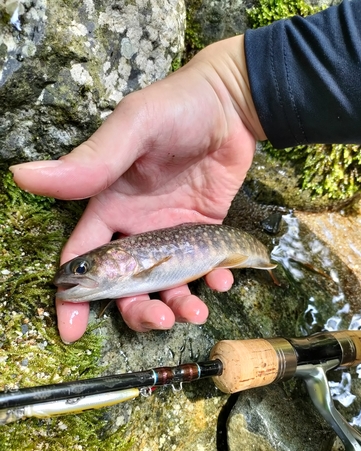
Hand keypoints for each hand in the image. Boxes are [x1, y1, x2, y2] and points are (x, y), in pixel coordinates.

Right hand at [10, 35, 265, 342]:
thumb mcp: (133, 130)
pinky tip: (222, 280)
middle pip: (128, 285)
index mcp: (110, 207)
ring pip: (167, 285)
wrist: (231, 105)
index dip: (75, 295)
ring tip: (196, 312)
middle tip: (160, 319)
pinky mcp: (204, 234)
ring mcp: (172, 234)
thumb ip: (91, 162)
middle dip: (139, 309)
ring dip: (179, 305)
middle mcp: (137, 228)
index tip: (71, 329)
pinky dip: (212, 281)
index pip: (84, 257)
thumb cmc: (177, 109)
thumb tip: (23, 175)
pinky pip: (204, 269)